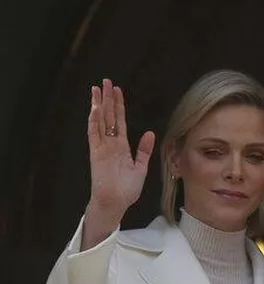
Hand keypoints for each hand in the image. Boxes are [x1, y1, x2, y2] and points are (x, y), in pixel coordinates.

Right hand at [83, 79, 155, 247]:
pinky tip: (94, 108)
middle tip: (107, 82)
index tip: (118, 91)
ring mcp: (102, 147)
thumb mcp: (140, 167)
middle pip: (108, 117)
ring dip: (98, 105)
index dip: (119, 106)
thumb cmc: (127, 189)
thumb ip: (144, 150)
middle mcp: (111, 144)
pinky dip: (94, 121)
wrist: (116, 202)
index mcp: (121, 147)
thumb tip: (150, 133)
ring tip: (98, 88)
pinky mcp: (96, 153)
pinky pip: (94, 134)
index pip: (119, 121)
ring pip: (99, 121)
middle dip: (107, 99)